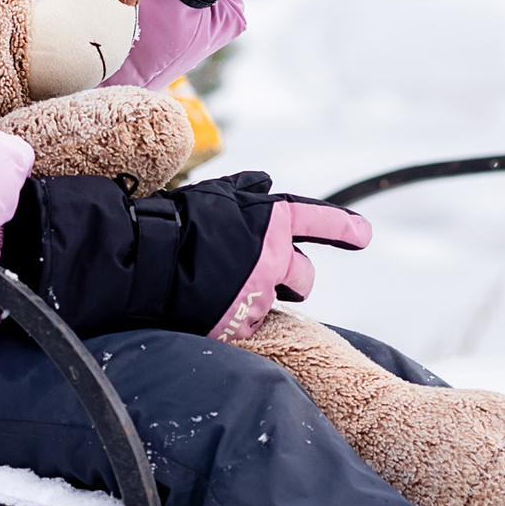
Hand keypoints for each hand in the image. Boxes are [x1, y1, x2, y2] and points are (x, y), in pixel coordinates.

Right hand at [1, 172, 371, 339]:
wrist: (141, 258)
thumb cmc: (171, 221)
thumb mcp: (212, 195)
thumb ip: (246, 191)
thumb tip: (266, 182)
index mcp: (269, 216)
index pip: (319, 220)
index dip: (346, 229)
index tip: (363, 237)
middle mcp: (273, 252)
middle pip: (305, 277)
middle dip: (288, 279)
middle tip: (256, 276)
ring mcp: (259, 288)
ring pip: (280, 301)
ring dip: (264, 297)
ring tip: (228, 288)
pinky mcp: (243, 320)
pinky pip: (253, 323)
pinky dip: (238, 316)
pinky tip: (212, 305)